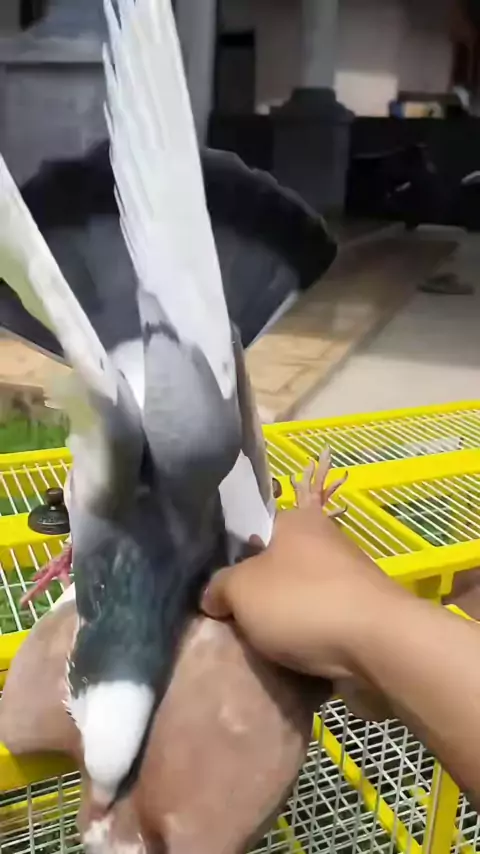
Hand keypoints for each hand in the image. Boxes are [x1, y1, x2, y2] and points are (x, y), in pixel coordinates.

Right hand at [202, 456, 405, 681]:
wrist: (379, 646)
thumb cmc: (302, 603)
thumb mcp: (240, 589)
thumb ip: (218, 587)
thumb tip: (214, 597)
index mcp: (295, 520)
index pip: (252, 527)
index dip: (230, 556)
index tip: (214, 586)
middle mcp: (323, 542)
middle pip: (274, 567)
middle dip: (254, 595)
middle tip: (228, 620)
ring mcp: (346, 579)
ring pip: (296, 599)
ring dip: (279, 622)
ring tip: (253, 648)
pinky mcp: (360, 614)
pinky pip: (319, 625)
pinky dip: (305, 641)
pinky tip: (286, 662)